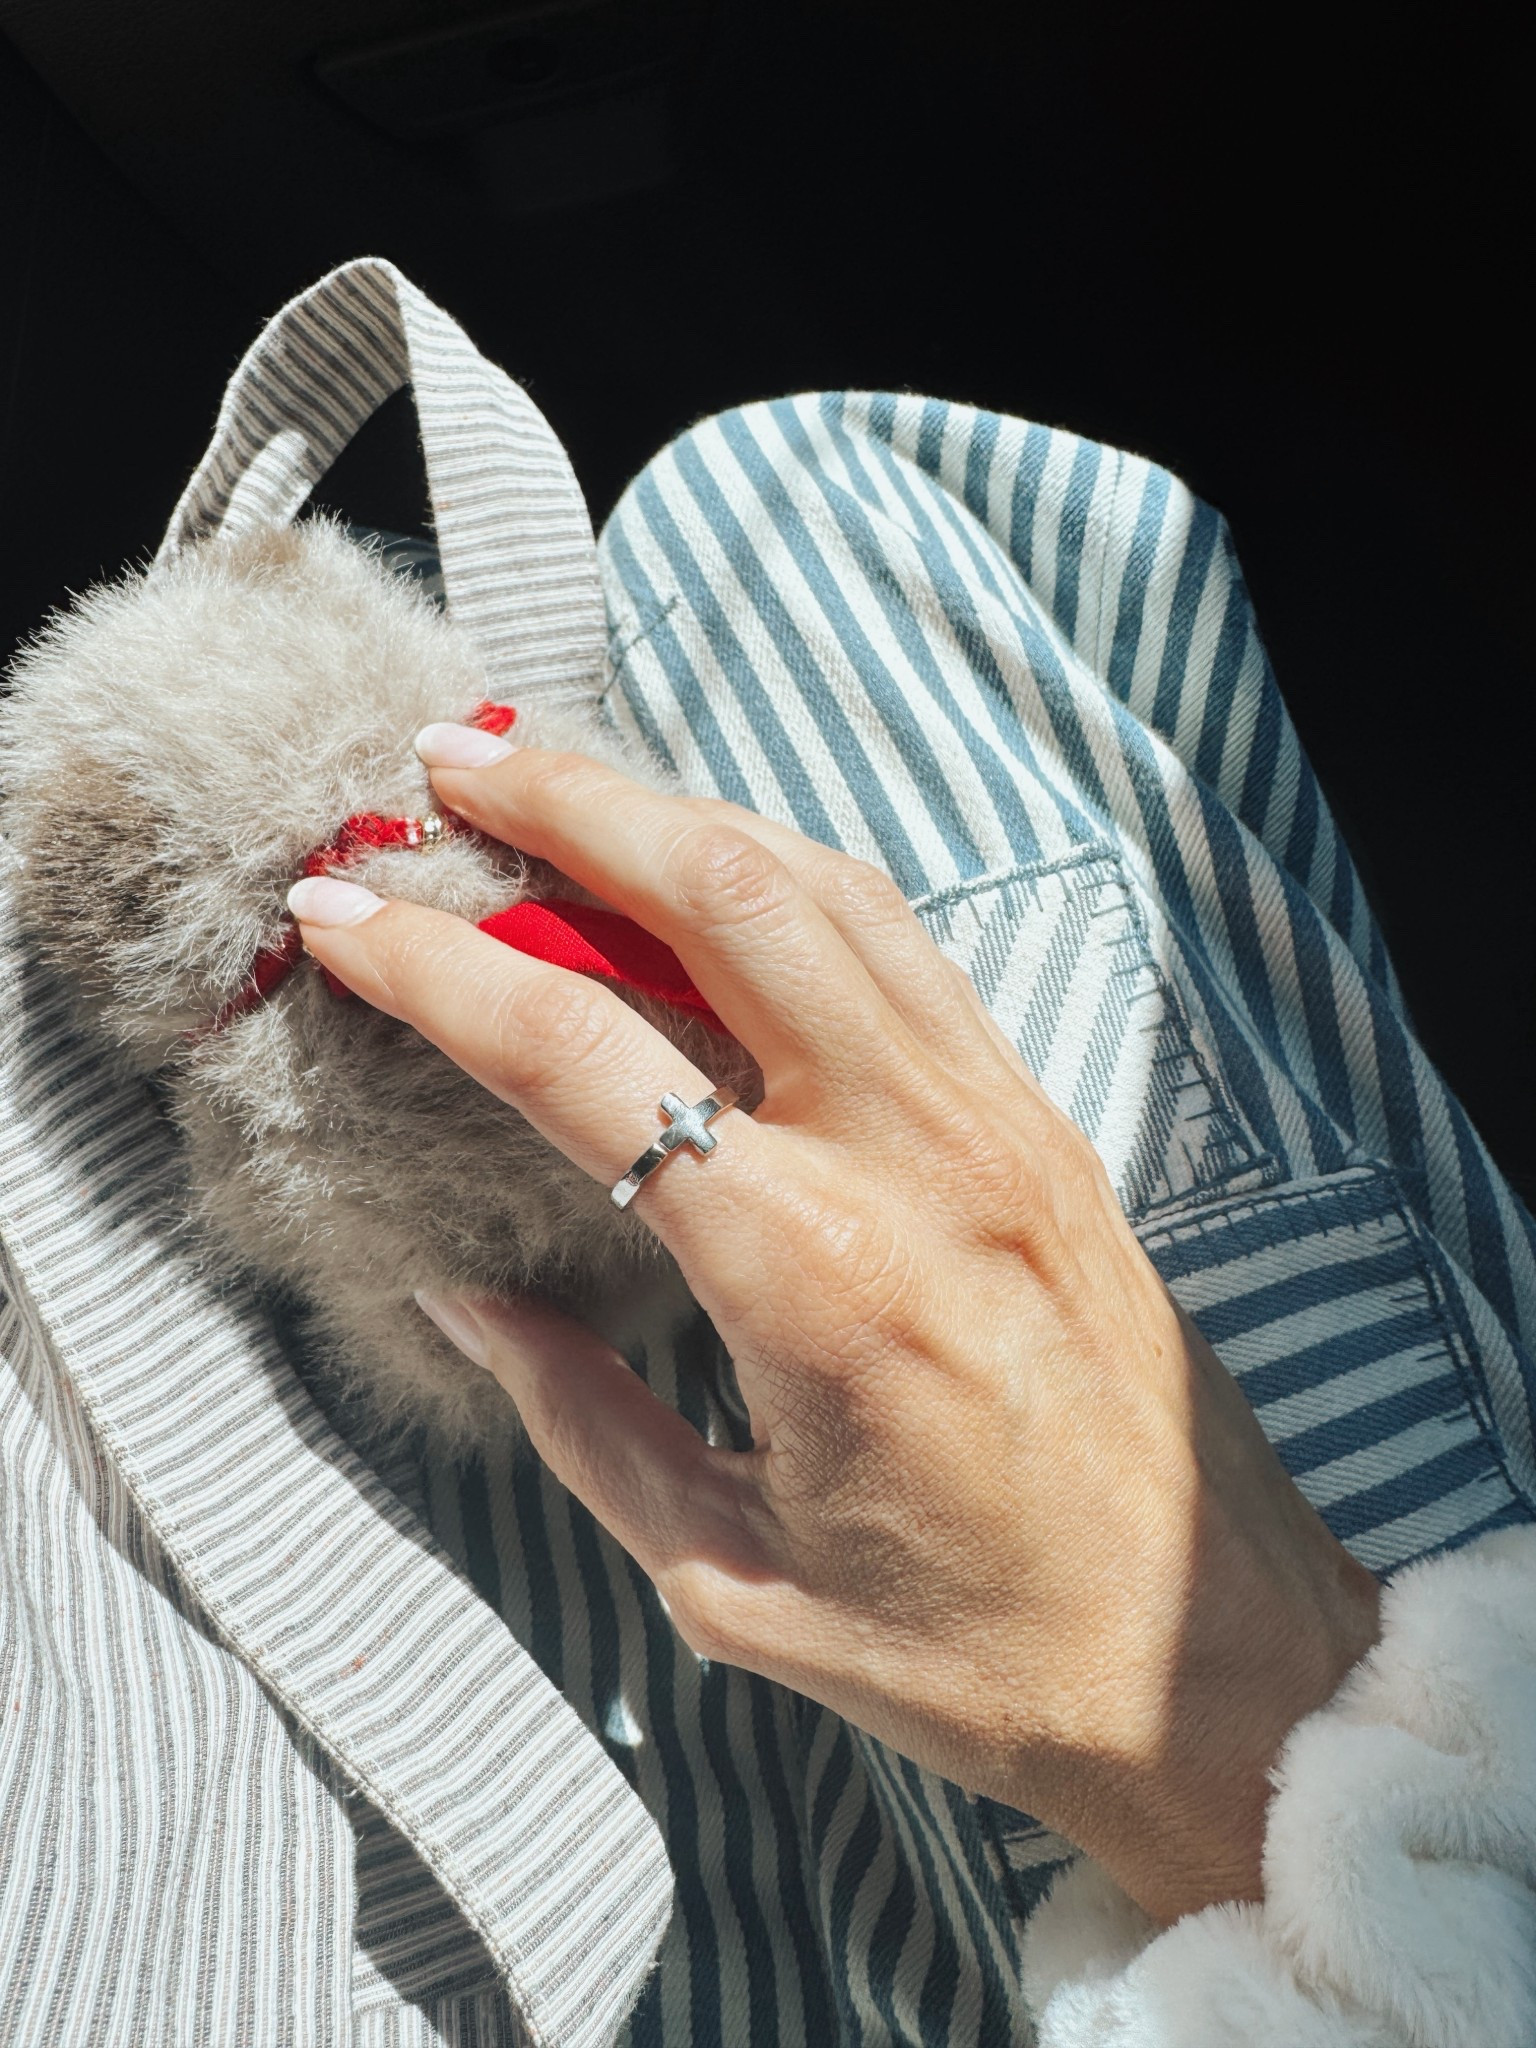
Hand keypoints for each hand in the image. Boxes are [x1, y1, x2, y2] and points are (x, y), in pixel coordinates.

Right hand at [288, 728, 1381, 1926]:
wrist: (1210, 1656)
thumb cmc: (971, 1647)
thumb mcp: (728, 1575)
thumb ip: (577, 1419)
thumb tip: (461, 1297)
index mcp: (815, 1280)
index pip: (583, 1058)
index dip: (438, 970)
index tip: (344, 919)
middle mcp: (915, 1156)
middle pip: (720, 898)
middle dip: (570, 804)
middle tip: (451, 763)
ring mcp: (996, 1119)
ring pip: (824, 889)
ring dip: (678, 812)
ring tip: (564, 782)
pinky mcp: (1039, 1119)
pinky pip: (900, 945)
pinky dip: (786, 875)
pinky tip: (713, 867)